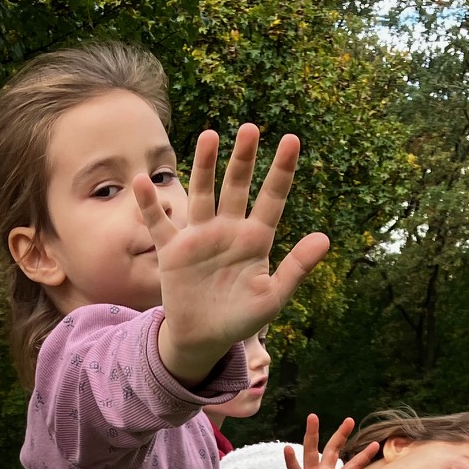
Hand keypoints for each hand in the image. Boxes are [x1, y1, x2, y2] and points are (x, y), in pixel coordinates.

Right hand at [137, 124, 329, 386]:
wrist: (203, 339)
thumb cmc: (241, 319)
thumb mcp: (273, 297)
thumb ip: (296, 267)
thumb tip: (325, 239)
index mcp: (256, 239)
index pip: (272, 198)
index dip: (282, 170)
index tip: (292, 140)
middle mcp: (228, 229)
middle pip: (237, 186)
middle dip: (244, 159)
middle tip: (250, 129)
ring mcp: (199, 237)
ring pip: (203, 193)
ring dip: (205, 166)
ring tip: (210, 136)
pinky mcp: (173, 251)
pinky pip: (159, 224)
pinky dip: (151, 205)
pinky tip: (143, 184)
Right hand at [277, 415, 376, 468]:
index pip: (352, 467)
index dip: (363, 456)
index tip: (375, 444)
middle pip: (333, 451)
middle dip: (341, 435)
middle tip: (350, 420)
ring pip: (311, 452)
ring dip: (312, 435)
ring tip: (313, 417)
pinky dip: (291, 461)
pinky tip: (288, 449)